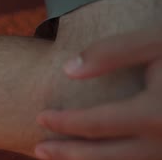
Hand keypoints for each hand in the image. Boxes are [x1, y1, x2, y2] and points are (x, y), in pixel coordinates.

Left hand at [34, 27, 161, 159]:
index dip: (64, 123)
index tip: (40, 118)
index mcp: (155, 114)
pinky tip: (98, 158)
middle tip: (38, 150)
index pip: (95, 124)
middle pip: (105, 156)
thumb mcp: (154, 41)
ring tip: (61, 159)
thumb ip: (110, 53)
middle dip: (68, 154)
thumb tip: (67, 70)